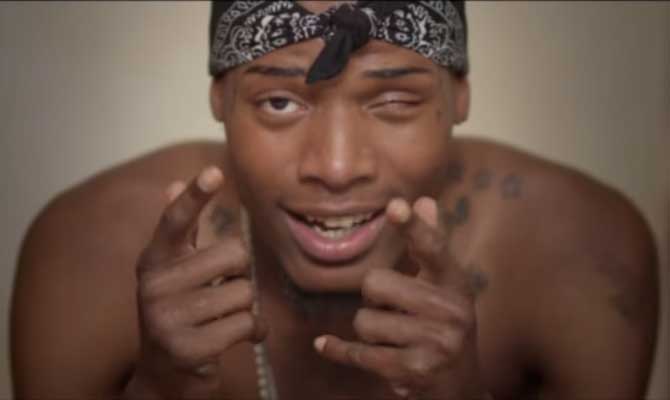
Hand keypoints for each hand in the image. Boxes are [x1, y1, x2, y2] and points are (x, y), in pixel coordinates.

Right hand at [126, 167, 265, 397]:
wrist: (164, 378)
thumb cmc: (179, 315)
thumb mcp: (174, 274)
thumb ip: (180, 233)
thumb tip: (172, 183)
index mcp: (153, 262)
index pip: (175, 221)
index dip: (195, 196)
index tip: (215, 172)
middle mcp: (154, 286)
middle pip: (234, 254)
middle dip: (241, 274)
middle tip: (223, 292)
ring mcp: (167, 318)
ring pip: (245, 292)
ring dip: (246, 308)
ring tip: (223, 319)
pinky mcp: (188, 348)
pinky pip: (247, 323)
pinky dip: (253, 331)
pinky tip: (237, 337)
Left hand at [314, 197, 485, 398]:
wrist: (461, 387)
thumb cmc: (445, 325)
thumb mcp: (445, 286)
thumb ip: (430, 244)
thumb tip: (424, 201)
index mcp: (456, 282)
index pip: (432, 248)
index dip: (413, 226)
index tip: (396, 206)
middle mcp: (452, 311)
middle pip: (375, 283)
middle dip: (373, 298)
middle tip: (391, 309)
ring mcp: (436, 343)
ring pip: (364, 321)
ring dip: (368, 330)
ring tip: (392, 337)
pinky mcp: (414, 371)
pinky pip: (359, 353)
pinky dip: (338, 350)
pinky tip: (324, 345)